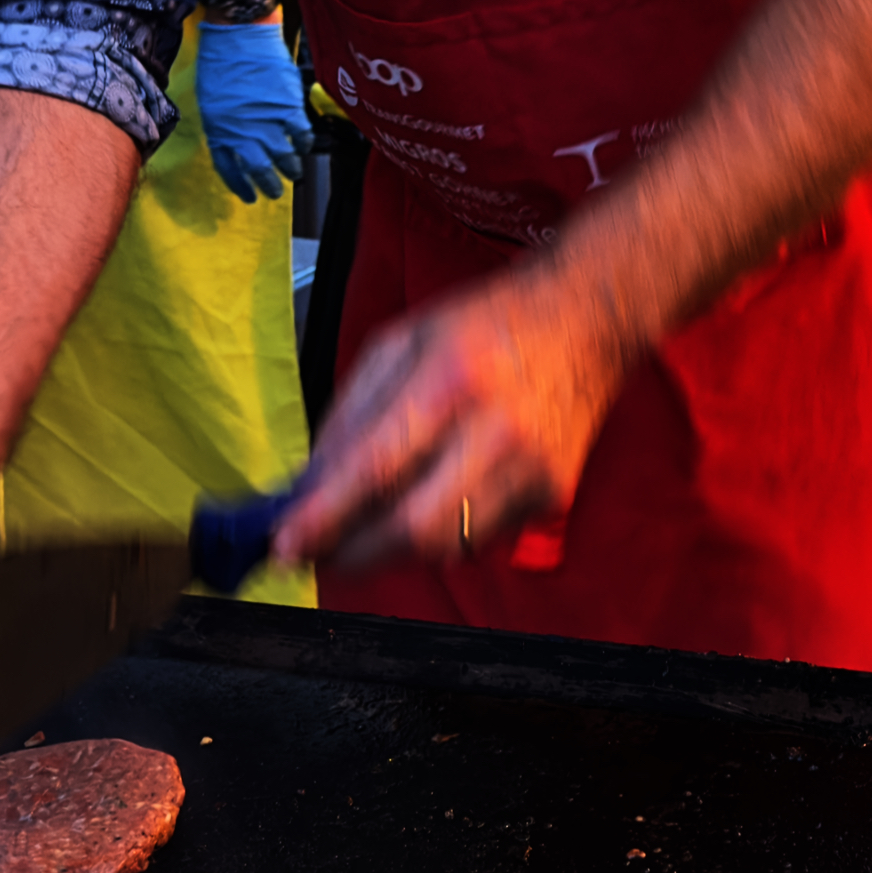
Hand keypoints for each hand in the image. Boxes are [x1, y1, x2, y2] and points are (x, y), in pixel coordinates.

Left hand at [194, 19, 308, 200]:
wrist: (239, 35)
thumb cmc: (220, 64)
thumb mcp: (211, 101)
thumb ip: (223, 125)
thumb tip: (236, 142)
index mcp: (219, 130)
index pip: (229, 169)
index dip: (240, 186)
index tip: (249, 196)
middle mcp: (242, 131)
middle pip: (258, 169)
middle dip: (269, 186)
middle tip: (276, 193)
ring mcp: (267, 120)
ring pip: (283, 157)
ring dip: (290, 169)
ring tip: (294, 174)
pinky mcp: (288, 107)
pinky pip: (301, 134)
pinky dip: (304, 143)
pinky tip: (304, 146)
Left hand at [268, 267, 637, 577]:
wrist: (588, 320)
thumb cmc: (487, 324)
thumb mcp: (402, 341)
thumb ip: (350, 414)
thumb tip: (307, 488)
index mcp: (452, 375)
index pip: (376, 465)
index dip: (325, 515)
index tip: (283, 545)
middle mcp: (499, 428)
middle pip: (413, 526)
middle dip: (352, 552)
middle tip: (315, 552)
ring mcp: (534, 468)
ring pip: (446, 547)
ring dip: (392, 550)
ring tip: (366, 528)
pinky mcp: (554, 494)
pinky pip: (479, 540)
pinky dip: (442, 535)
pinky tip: (434, 500)